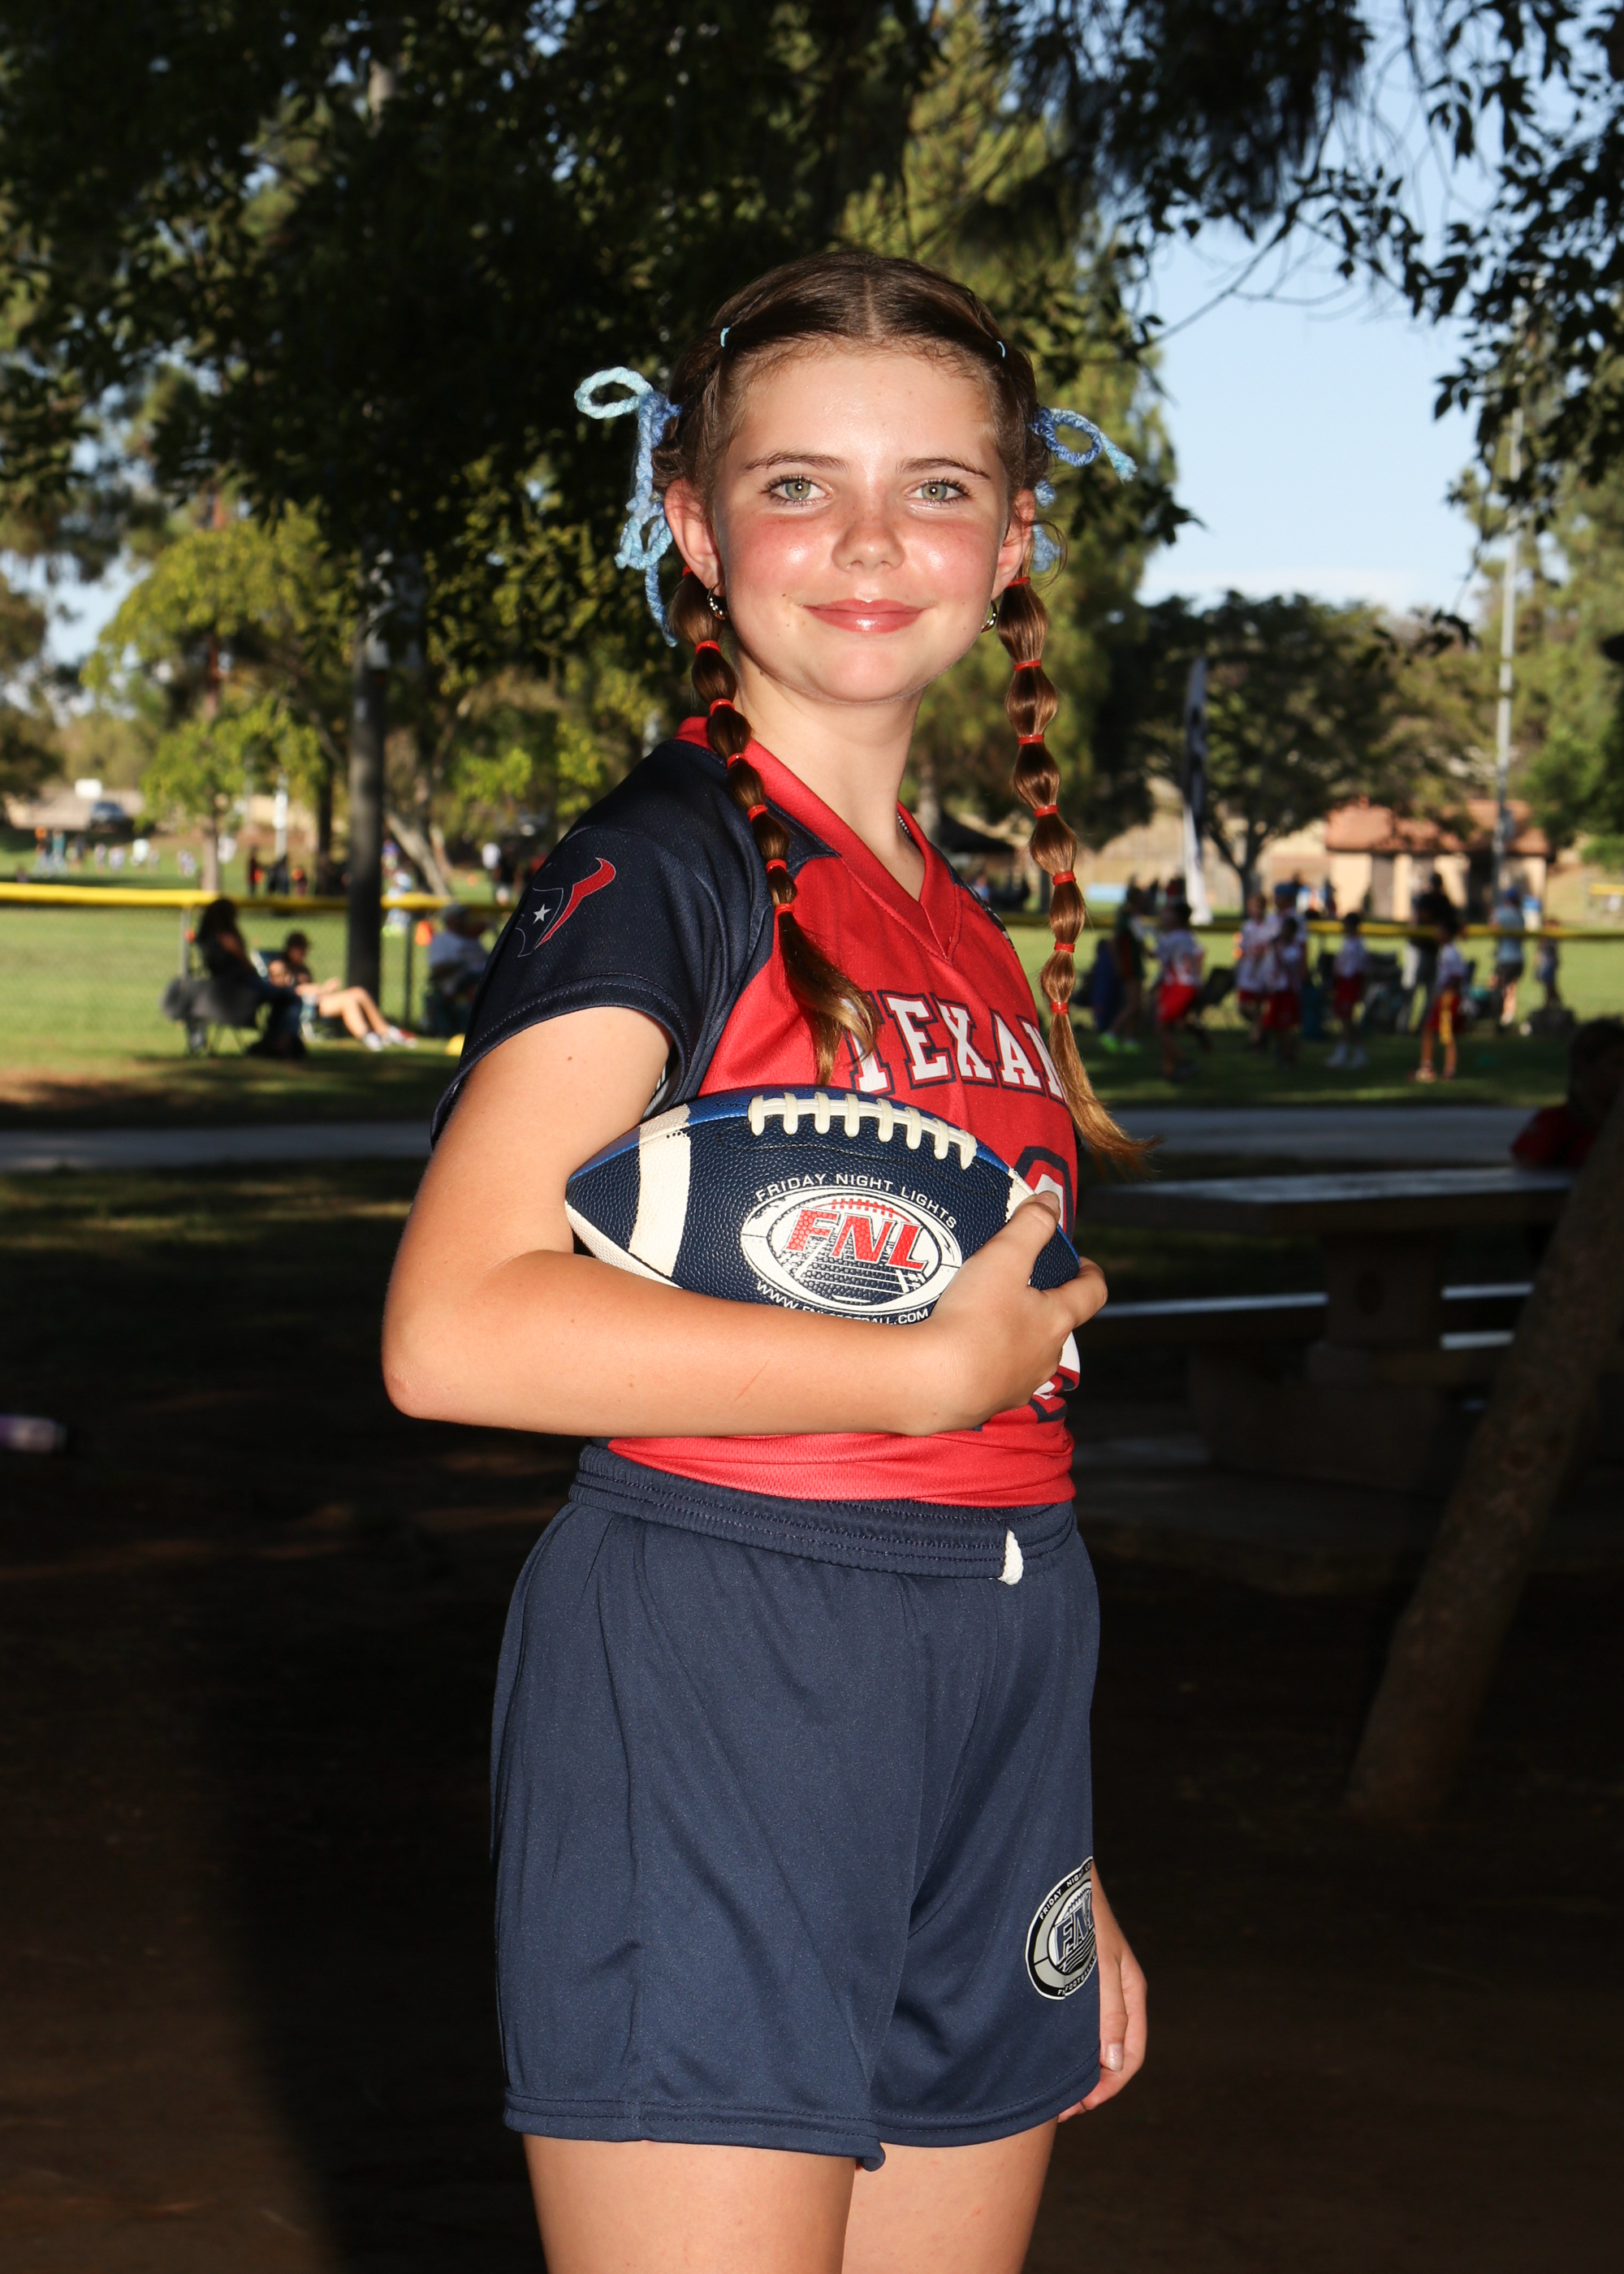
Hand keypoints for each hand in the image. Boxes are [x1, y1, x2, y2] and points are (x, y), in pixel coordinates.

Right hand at [905, 1194, 1105, 1433]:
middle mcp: (1046, 1356)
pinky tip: (965, 1352)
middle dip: (1045, 1304)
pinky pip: (998, 1377)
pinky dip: (989, 1361)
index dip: (1090, 1274)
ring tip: (988, 1317)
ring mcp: (1020, 1383)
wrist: (936, 1383)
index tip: (1082, 1263)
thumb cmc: (973, 1319)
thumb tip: (1051, 1200)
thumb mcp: (1003, 1258)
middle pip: (1059, 1326)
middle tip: (1021, 1285)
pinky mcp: (991, 1402)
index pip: (1091, 1294)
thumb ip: (1030, 1225)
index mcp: (1057, 1320)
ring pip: (1029, 1354)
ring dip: (1017, 1335)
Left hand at [1058, 1870, 1146, 2117]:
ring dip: (1078, 2068)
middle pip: (1113, 2054)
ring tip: (1050, 2089)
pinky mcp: (1074, 1978)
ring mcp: (1097, 1986)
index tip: (1079, 2106)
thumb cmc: (1077, 1912)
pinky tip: (1044, 2054)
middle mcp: (1117, 1993)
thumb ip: (1108, 2012)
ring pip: (1094, 2041)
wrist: (1053, 1872)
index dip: (1108, 2087)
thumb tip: (1113, 2063)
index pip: (1131, 2057)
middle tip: (1059, 2109)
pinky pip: (1077, 2024)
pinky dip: (1066, 2046)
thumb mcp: (1097, 1963)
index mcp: (1132, 1992)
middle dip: (1092, 2086)